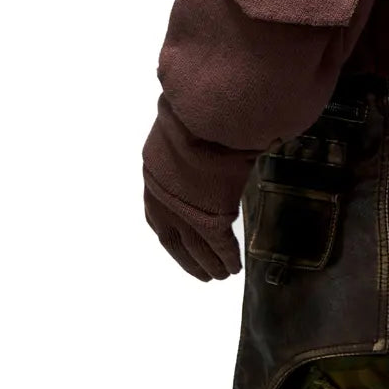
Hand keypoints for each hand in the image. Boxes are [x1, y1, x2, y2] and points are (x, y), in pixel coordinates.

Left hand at [142, 93, 255, 280]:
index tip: (181, 246)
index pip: (158, 217)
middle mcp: (163, 200)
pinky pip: (218, 244)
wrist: (202, 116)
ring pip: (195, 246)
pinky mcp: (208, 218)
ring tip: (221, 275)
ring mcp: (185, 211)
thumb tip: (202, 138)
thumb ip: (188, 145)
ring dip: (208, 264)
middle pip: (174, 239)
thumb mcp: (182, 130)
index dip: (171, 233)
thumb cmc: (194, 113)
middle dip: (188, 259)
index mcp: (154, 178)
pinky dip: (226, 257)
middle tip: (204, 274)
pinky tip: (234, 266)